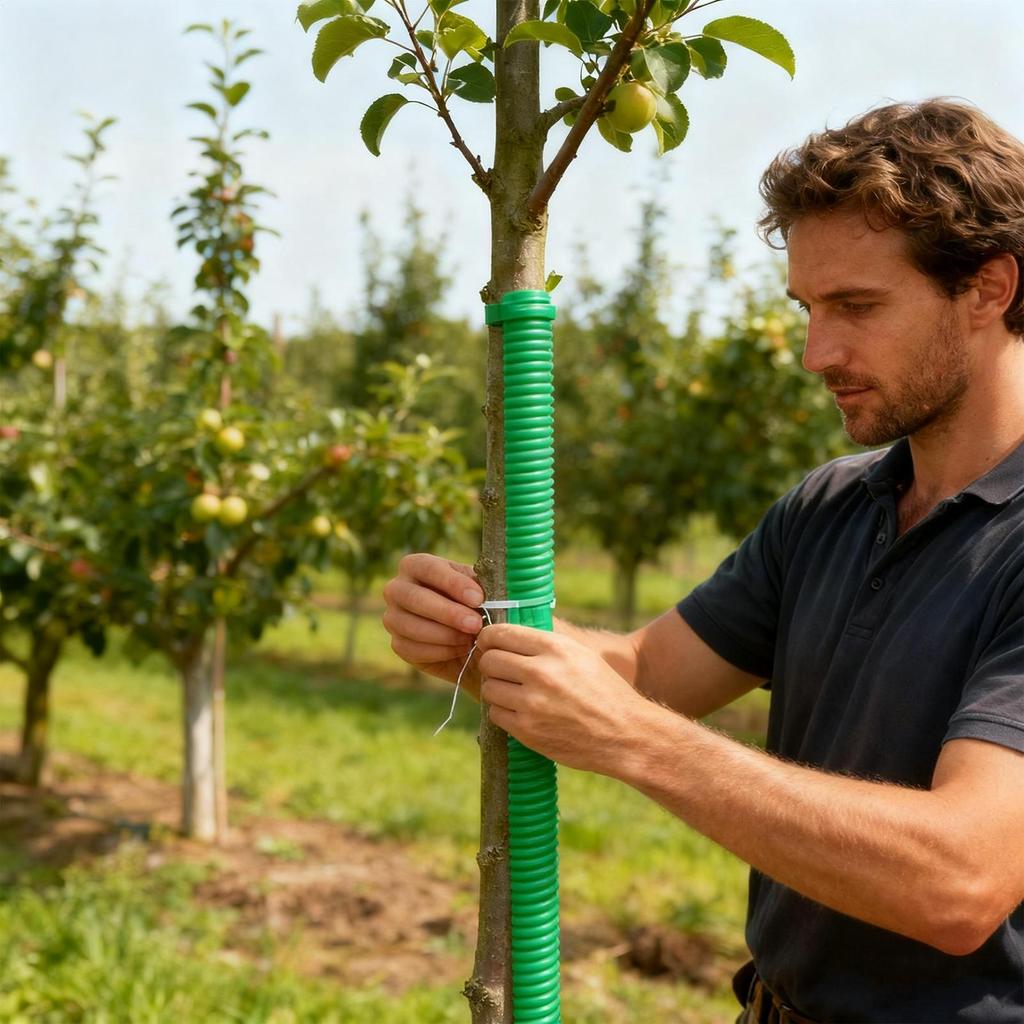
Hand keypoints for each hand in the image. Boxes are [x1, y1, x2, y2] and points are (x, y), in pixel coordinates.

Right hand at [382, 553, 484, 688]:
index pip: (429, 568)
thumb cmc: (472, 603)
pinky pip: (414, 649)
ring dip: (447, 635)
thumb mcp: (478, 587)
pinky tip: (460, 649)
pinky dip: (441, 651)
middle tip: (476, 624)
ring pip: (413, 627)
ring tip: (471, 639)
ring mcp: (393, 617)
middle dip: (449, 613)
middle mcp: (397, 589)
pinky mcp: (398, 643)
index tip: (477, 598)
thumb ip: (480, 586)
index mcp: (415, 565)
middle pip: (416, 599)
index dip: (453, 583)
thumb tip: (486, 592)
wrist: (467, 636)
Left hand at [476, 623, 654, 775]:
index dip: (489, 638)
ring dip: (497, 689)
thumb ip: (545, 643)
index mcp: (555, 648)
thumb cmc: (604, 691)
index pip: (500, 634)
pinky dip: (504, 712)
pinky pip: (495, 714)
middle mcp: (540, 672)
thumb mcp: (580, 654)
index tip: (489, 643)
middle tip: (501, 671)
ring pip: (489, 688)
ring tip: (514, 693)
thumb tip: (508, 634)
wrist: (624, 734)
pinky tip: (521, 712)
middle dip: (491, 664)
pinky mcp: (527, 730)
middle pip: (489, 660)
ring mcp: (532, 703)